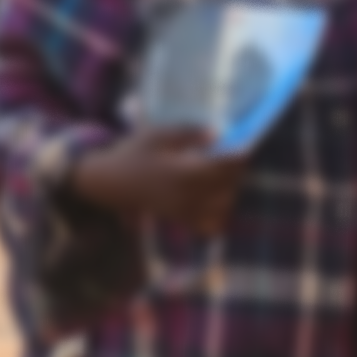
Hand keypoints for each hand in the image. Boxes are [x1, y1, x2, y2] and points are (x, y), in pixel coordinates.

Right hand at [68, 125, 245, 234]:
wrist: (111, 183)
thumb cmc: (134, 154)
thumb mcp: (157, 135)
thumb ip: (188, 133)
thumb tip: (217, 133)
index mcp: (186, 172)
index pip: (226, 166)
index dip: (240, 156)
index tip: (245, 145)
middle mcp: (190, 195)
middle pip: (231, 185)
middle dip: (236, 170)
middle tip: (232, 157)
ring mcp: (188, 210)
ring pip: (226, 204)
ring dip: (230, 189)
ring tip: (222, 175)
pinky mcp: (183, 220)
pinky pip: (213, 223)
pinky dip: (221, 213)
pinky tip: (216, 197)